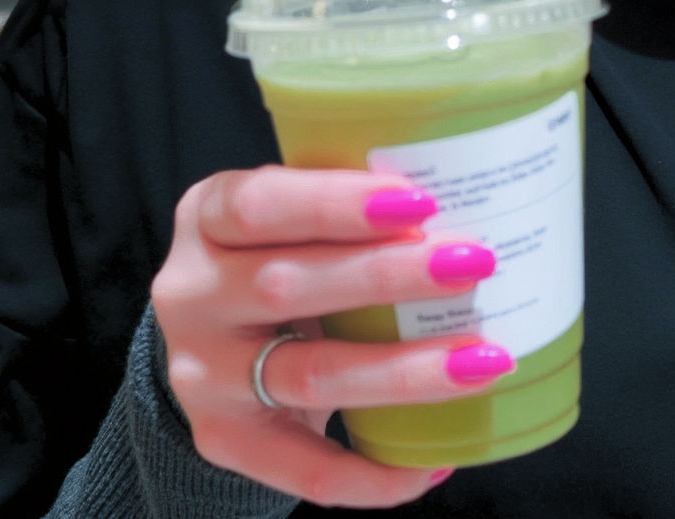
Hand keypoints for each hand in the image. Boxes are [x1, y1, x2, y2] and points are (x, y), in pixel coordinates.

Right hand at [151, 167, 514, 506]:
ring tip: (483, 361)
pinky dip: (375, 473)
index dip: (336, 204)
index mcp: (207, 218)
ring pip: (308, 376)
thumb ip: (350, 208)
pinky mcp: (223, 441)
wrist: (213, 346)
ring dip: (404, 371)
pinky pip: (304, 468)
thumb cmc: (284, 256)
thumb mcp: (291, 217)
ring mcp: (201, 375)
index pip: (260, 205)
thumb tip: (476, 201)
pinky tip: (435, 461)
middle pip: (288, 287)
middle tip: (475, 265)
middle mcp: (191, 295)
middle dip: (388, 277)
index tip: (421, 203)